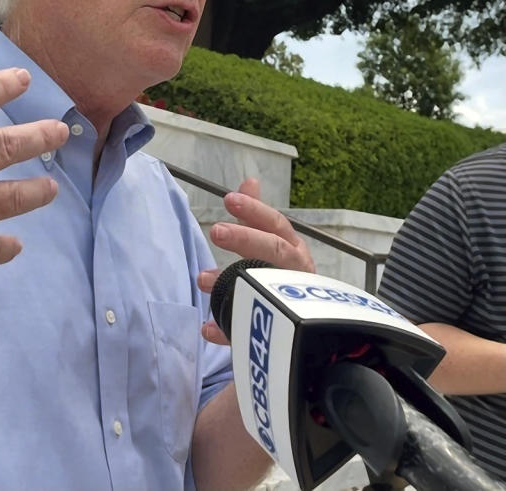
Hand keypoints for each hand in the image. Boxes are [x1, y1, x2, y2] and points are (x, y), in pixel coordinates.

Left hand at [198, 177, 313, 343]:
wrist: (313, 331)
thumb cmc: (285, 278)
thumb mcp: (273, 244)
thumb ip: (258, 217)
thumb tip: (250, 181)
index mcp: (293, 251)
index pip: (276, 225)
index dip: (254, 211)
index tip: (229, 199)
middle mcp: (295, 274)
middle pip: (274, 251)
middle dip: (246, 239)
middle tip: (216, 231)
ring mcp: (291, 304)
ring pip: (266, 289)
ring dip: (232, 283)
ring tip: (203, 278)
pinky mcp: (279, 334)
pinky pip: (254, 332)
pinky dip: (229, 330)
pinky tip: (208, 327)